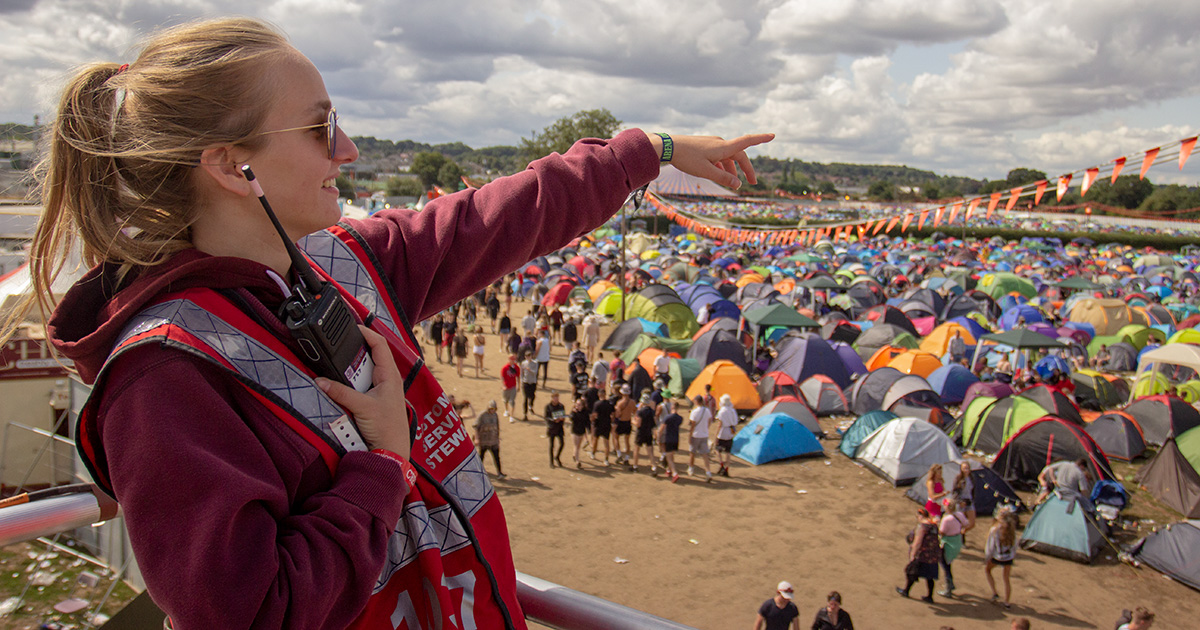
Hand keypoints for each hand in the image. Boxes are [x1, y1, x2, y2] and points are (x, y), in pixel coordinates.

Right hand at [317, 326, 410, 458]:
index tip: (352, 326)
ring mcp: (382, 391)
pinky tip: (342, 387)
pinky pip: (361, 386)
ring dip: (351, 371)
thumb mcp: (361, 407)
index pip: (380, 344)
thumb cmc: (387, 429)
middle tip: (340, 350)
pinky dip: (351, 384)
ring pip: (364, 372)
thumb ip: (340, 392)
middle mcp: (388, 380)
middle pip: (370, 356)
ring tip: (339, 370)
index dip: (367, 332)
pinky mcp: (375, 401)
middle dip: (354, 353)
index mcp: (390, 375)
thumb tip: (321, 380)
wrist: (392, 453)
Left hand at [650, 132, 773, 189]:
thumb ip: (723, 178)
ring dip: (732, 169)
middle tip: (752, 183)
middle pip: (739, 155)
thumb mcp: (707, 172)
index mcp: (724, 147)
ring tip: (733, 183)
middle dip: (746, 169)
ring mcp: (712, 144)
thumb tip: (738, 184)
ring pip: (727, 156)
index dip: (761, 139)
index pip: (747, 141)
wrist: (667, 147)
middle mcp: (720, 143)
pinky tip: (717, 174)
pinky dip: (722, 165)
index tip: (773, 135)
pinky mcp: (704, 147)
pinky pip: (718, 156)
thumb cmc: (687, 159)